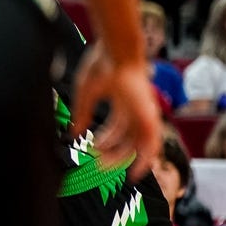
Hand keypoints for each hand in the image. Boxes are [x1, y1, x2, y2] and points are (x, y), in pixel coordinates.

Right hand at [71, 45, 159, 179]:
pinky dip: (145, 160)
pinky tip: (135, 172)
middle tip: (95, 160)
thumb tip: (74, 134)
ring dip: (122, 157)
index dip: (105, 141)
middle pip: (126, 138)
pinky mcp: (149, 116)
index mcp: (122, 101)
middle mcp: (135, 109)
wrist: (116, 52)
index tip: (91, 149)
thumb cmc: (101, 65)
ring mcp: (143, 112)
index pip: (117, 128)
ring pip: (138, 144)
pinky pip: (151, 144)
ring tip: (103, 164)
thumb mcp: (85, 94)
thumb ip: (80, 114)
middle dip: (110, 151)